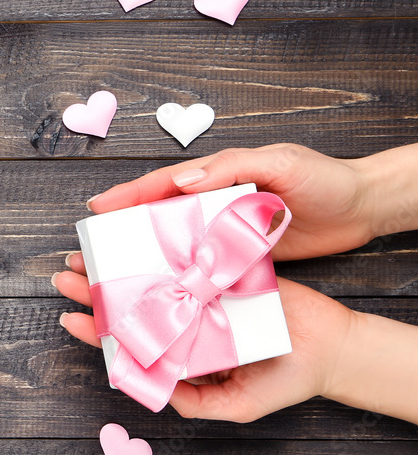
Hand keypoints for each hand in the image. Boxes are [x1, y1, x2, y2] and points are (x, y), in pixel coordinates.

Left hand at [54, 253, 356, 421]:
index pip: (130, 342)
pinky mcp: (222, 273)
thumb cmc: (284, 383)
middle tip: (66, 276)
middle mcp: (186, 322)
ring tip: (87, 257)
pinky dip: (162, 251)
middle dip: (97, 292)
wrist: (332, 351)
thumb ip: (192, 402)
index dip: (98, 331)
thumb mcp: (233, 407)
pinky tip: (136, 242)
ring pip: (150, 279)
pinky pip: (188, 260)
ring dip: (119, 268)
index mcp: (181, 353)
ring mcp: (202, 296)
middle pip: (133, 305)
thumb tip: (151, 389)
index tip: (70, 319)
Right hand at [86, 144, 378, 260]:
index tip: (96, 207)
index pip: (163, 185)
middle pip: (159, 215)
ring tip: (115, 274)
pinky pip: (200, 265)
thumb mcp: (281, 163)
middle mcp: (214, 203)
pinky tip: (163, 291)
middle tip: (92, 248)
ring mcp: (224, 230)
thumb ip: (233, 167)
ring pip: (174, 242)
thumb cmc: (325, 179)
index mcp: (217, 177)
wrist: (361, 208)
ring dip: (145, 256)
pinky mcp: (239, 256)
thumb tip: (185, 179)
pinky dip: (178, 276)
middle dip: (123, 228)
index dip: (128, 195)